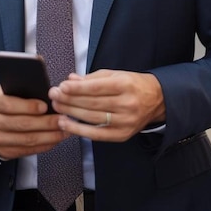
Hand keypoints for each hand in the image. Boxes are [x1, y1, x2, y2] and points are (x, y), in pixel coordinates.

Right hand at [0, 85, 69, 159]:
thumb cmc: (2, 102)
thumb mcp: (6, 90)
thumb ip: (22, 89)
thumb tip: (46, 90)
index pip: (9, 105)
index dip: (29, 106)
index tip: (46, 105)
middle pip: (22, 124)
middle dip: (46, 123)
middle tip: (63, 119)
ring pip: (27, 140)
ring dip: (49, 136)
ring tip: (64, 130)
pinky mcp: (4, 153)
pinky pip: (27, 151)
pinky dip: (44, 145)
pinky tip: (55, 139)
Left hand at [48, 70, 165, 141]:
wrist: (157, 100)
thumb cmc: (132, 84)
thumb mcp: (115, 75)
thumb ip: (92, 78)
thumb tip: (70, 80)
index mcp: (125, 85)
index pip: (97, 88)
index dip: (78, 88)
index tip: (62, 86)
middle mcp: (127, 104)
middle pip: (93, 104)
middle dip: (70, 100)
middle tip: (54, 96)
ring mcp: (125, 122)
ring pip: (93, 118)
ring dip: (71, 113)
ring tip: (56, 108)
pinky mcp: (122, 135)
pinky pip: (97, 134)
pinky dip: (79, 130)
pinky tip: (66, 123)